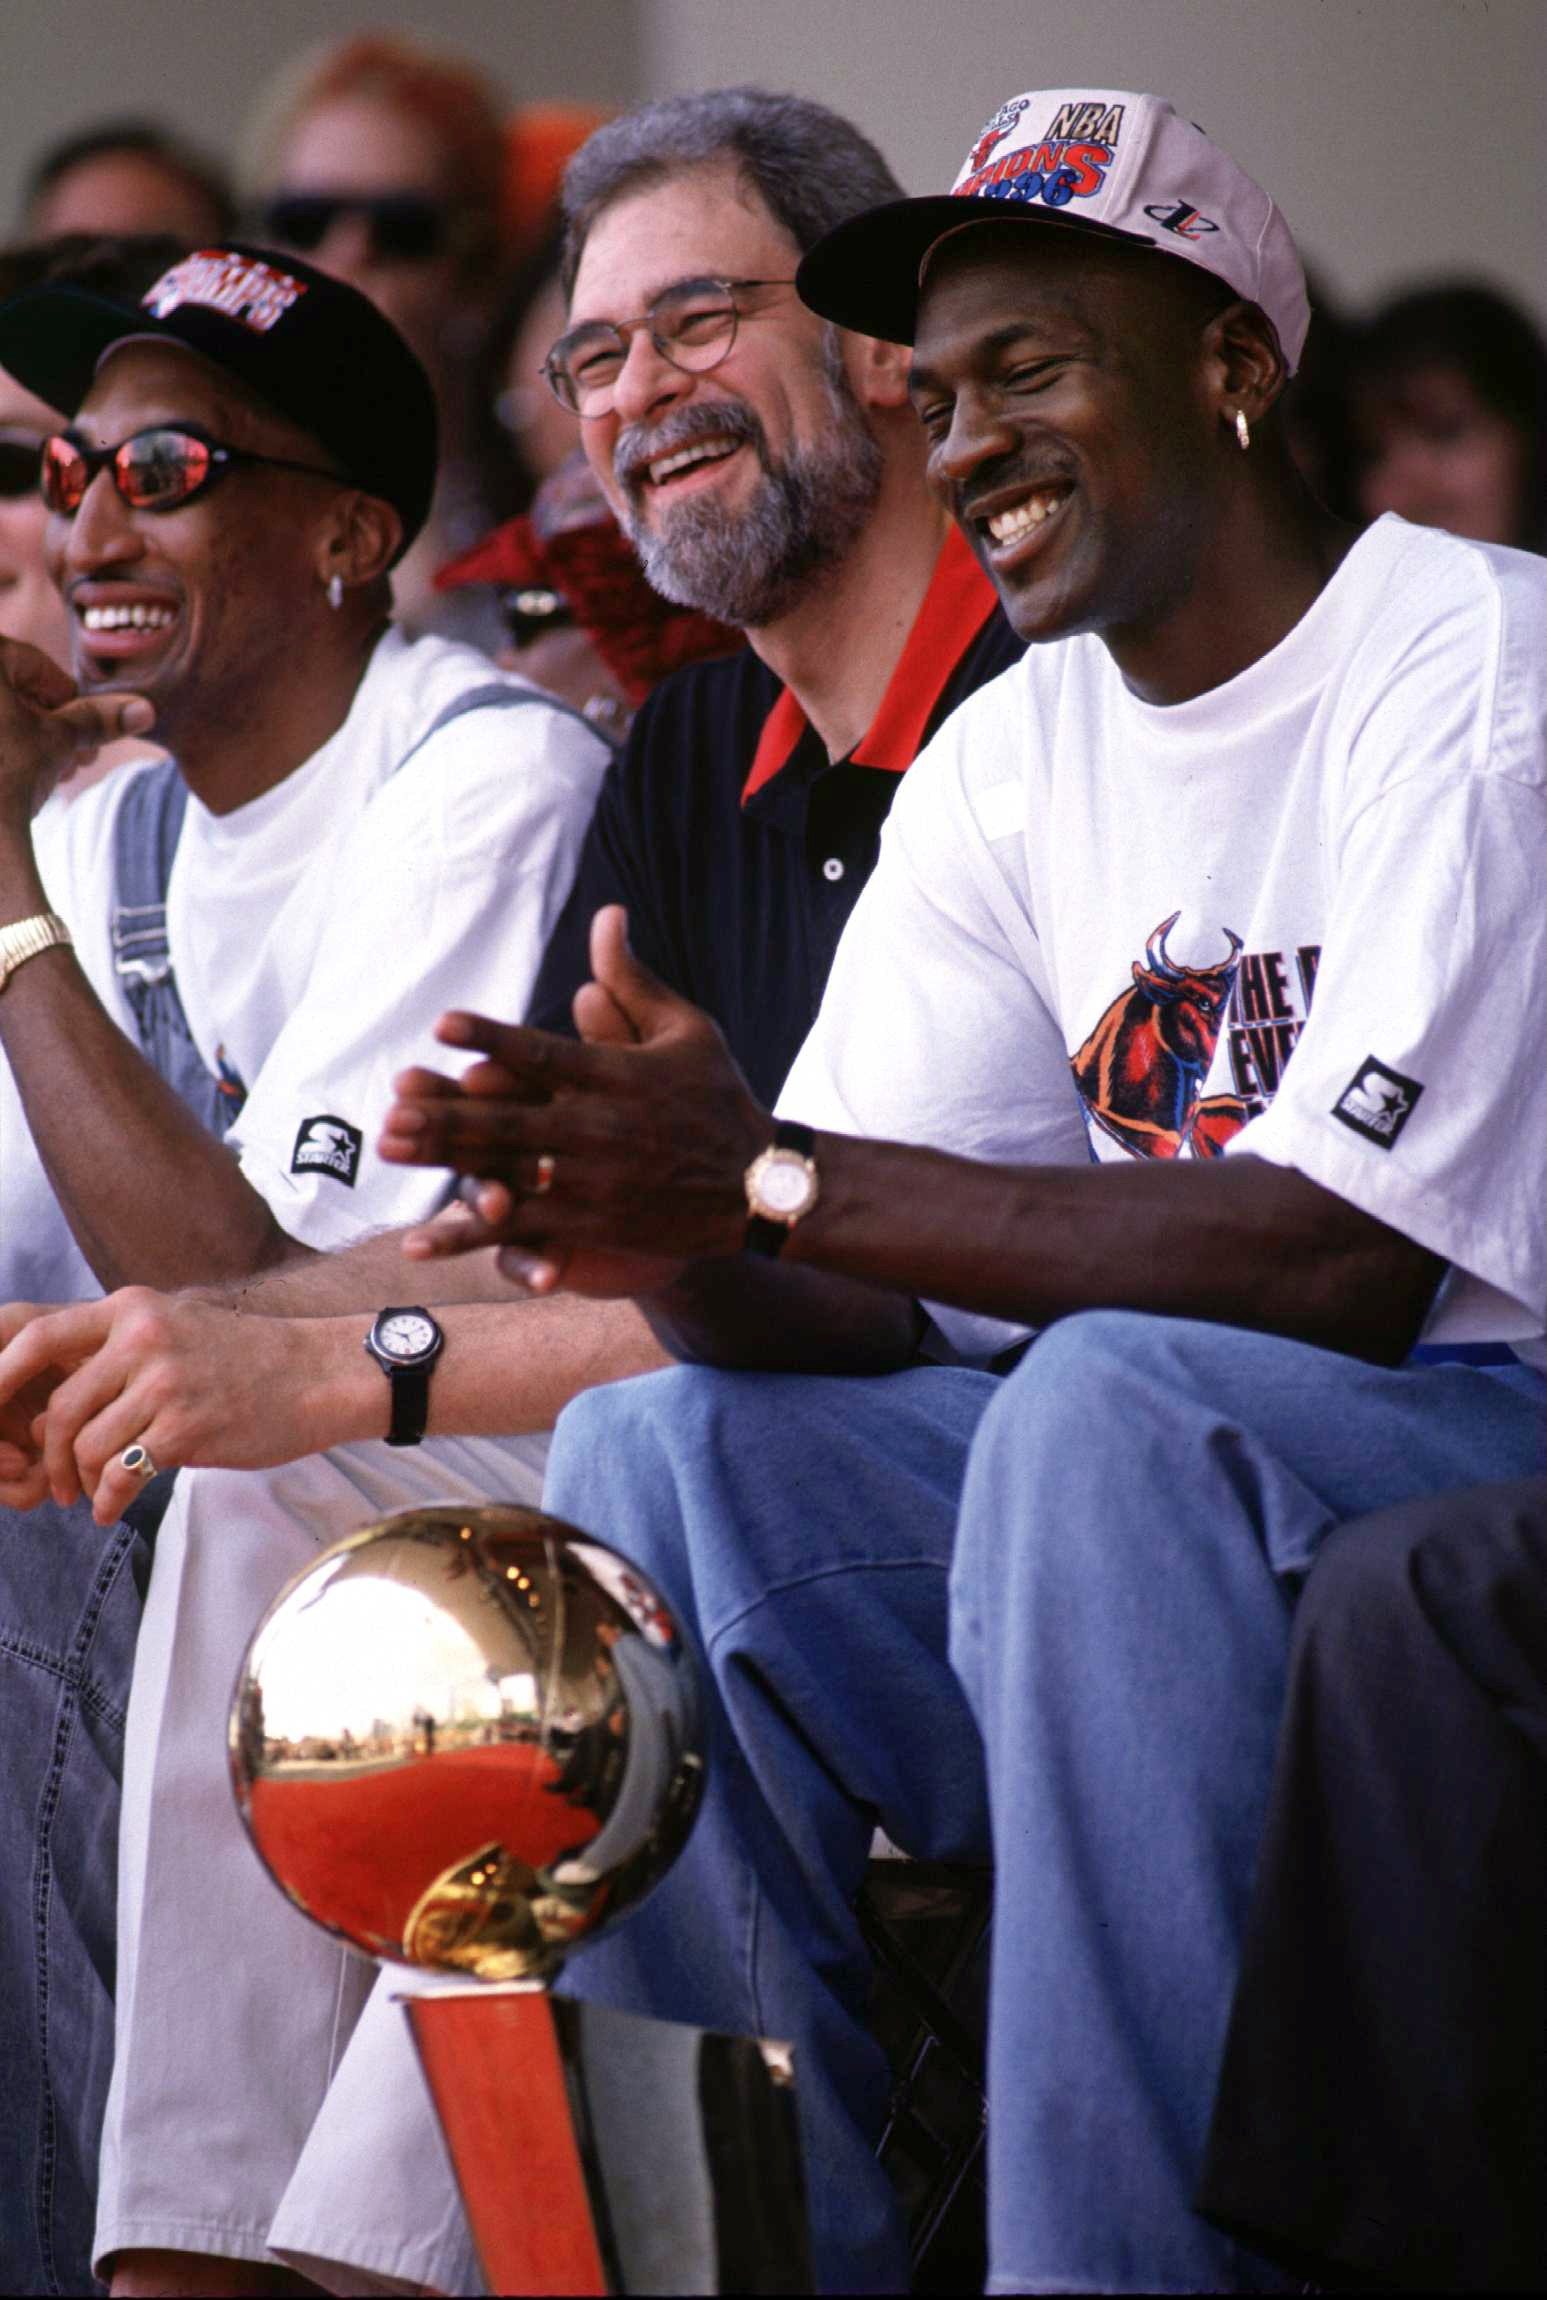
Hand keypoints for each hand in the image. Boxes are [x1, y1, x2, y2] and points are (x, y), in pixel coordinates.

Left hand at [0, 636, 153, 830]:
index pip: (36, 668)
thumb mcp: (57, 743)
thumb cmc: (2, 777)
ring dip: (16, 739)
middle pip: (6, 690)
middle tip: (68, 764)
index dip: (70, 708)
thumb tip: (143, 709)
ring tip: (40, 776)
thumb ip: (96, 720)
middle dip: (40, 727)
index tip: (85, 741)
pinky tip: (6, 778)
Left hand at [0, 1290, 351, 1523]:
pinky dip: (108, 1500)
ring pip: (84, 1445)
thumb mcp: (176, 1330)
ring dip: (79, 1483)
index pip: (36, 1336)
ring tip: (92, 1497)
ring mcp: (164, 1382)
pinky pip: (121, 1472)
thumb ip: (116, 1353)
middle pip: (58, 1407)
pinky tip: (113, 1508)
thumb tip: (50, 1406)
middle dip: (47, 1457)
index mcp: (131, 1310)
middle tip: (56, 1484)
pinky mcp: (186, 1426)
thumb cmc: (248, 1359)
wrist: (320, 1374)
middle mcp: (141, 1338)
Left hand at [380, 906, 769, 1287]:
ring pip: (506, 1170)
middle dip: (448, 1110)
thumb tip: (607, 914)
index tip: (441, 1026)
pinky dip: (469, 1233)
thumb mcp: (687, 1030)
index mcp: (617, 1076)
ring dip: (446, 1160)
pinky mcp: (591, 1224)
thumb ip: (633, 979)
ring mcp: (592, 1181)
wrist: (763, 1186)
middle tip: (391, 1106)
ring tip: (392, 1149)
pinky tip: (419, 1240)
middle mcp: (599, 1128)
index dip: (492, 1037)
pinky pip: (520, 1229)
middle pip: (511, 1117)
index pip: (544, 1053)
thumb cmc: (719, 1098)